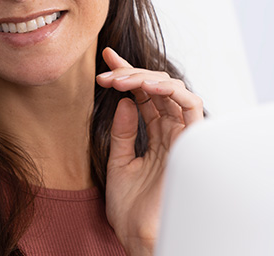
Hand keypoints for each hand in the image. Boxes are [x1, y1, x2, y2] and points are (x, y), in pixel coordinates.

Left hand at [96, 47, 203, 254]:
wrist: (138, 236)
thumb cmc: (130, 208)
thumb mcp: (118, 161)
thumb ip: (123, 132)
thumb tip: (123, 102)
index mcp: (155, 138)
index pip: (143, 96)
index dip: (126, 73)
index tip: (105, 58)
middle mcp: (170, 135)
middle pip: (156, 89)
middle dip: (130, 74)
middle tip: (105, 75)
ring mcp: (181, 138)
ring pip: (173, 91)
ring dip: (145, 79)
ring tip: (119, 80)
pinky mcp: (190, 144)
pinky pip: (190, 106)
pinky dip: (170, 90)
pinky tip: (145, 87)